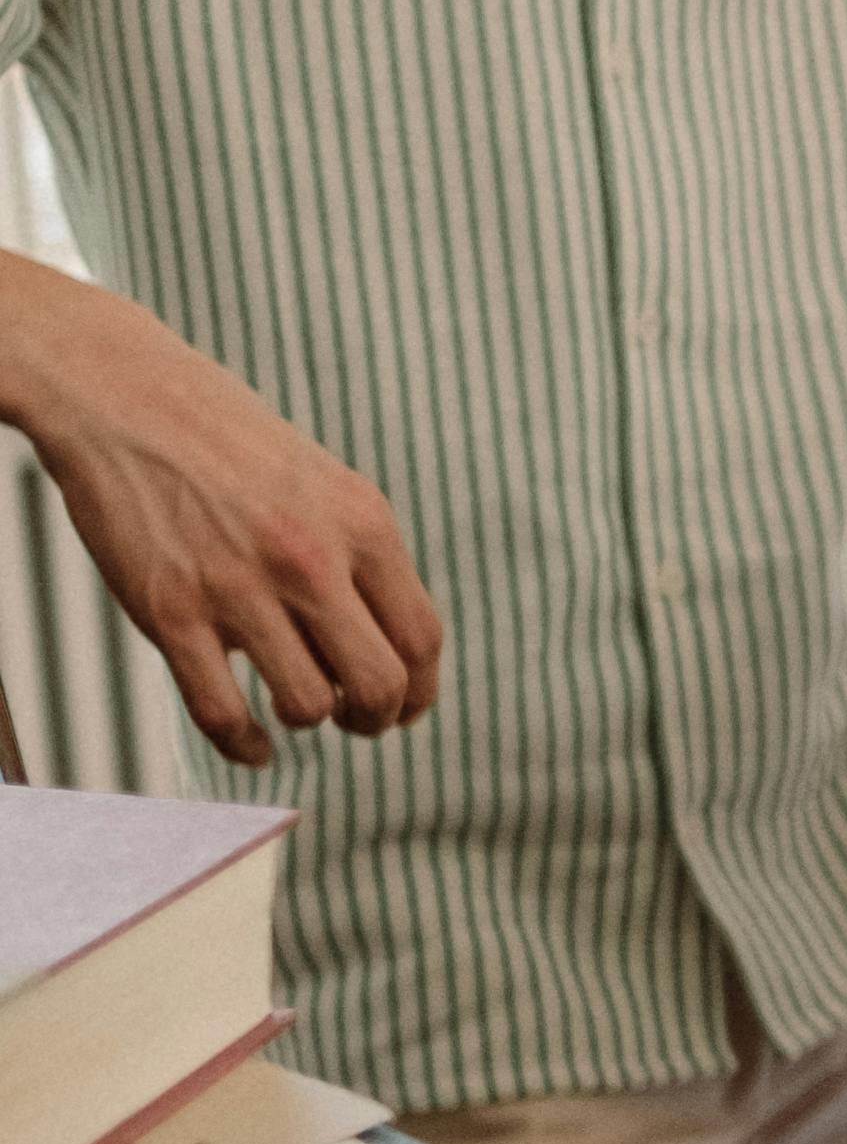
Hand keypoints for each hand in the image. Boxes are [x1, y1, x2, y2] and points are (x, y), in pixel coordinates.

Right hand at [0, 265, 440, 761]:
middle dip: (374, 719)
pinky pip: (222, 714)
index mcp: (360, 522)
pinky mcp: (172, 612)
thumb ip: (359, 556)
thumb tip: (392, 646)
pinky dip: (245, 746)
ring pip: (305, 706)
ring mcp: (238, 587)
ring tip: (292, 705)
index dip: (418, 691)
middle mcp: (308, 558)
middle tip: (354, 719)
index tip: (404, 707)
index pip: (421, 638)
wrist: (127, 397)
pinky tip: (251, 745)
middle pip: (378, 684)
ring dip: (305, 719)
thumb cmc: (227, 443)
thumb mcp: (322, 482)